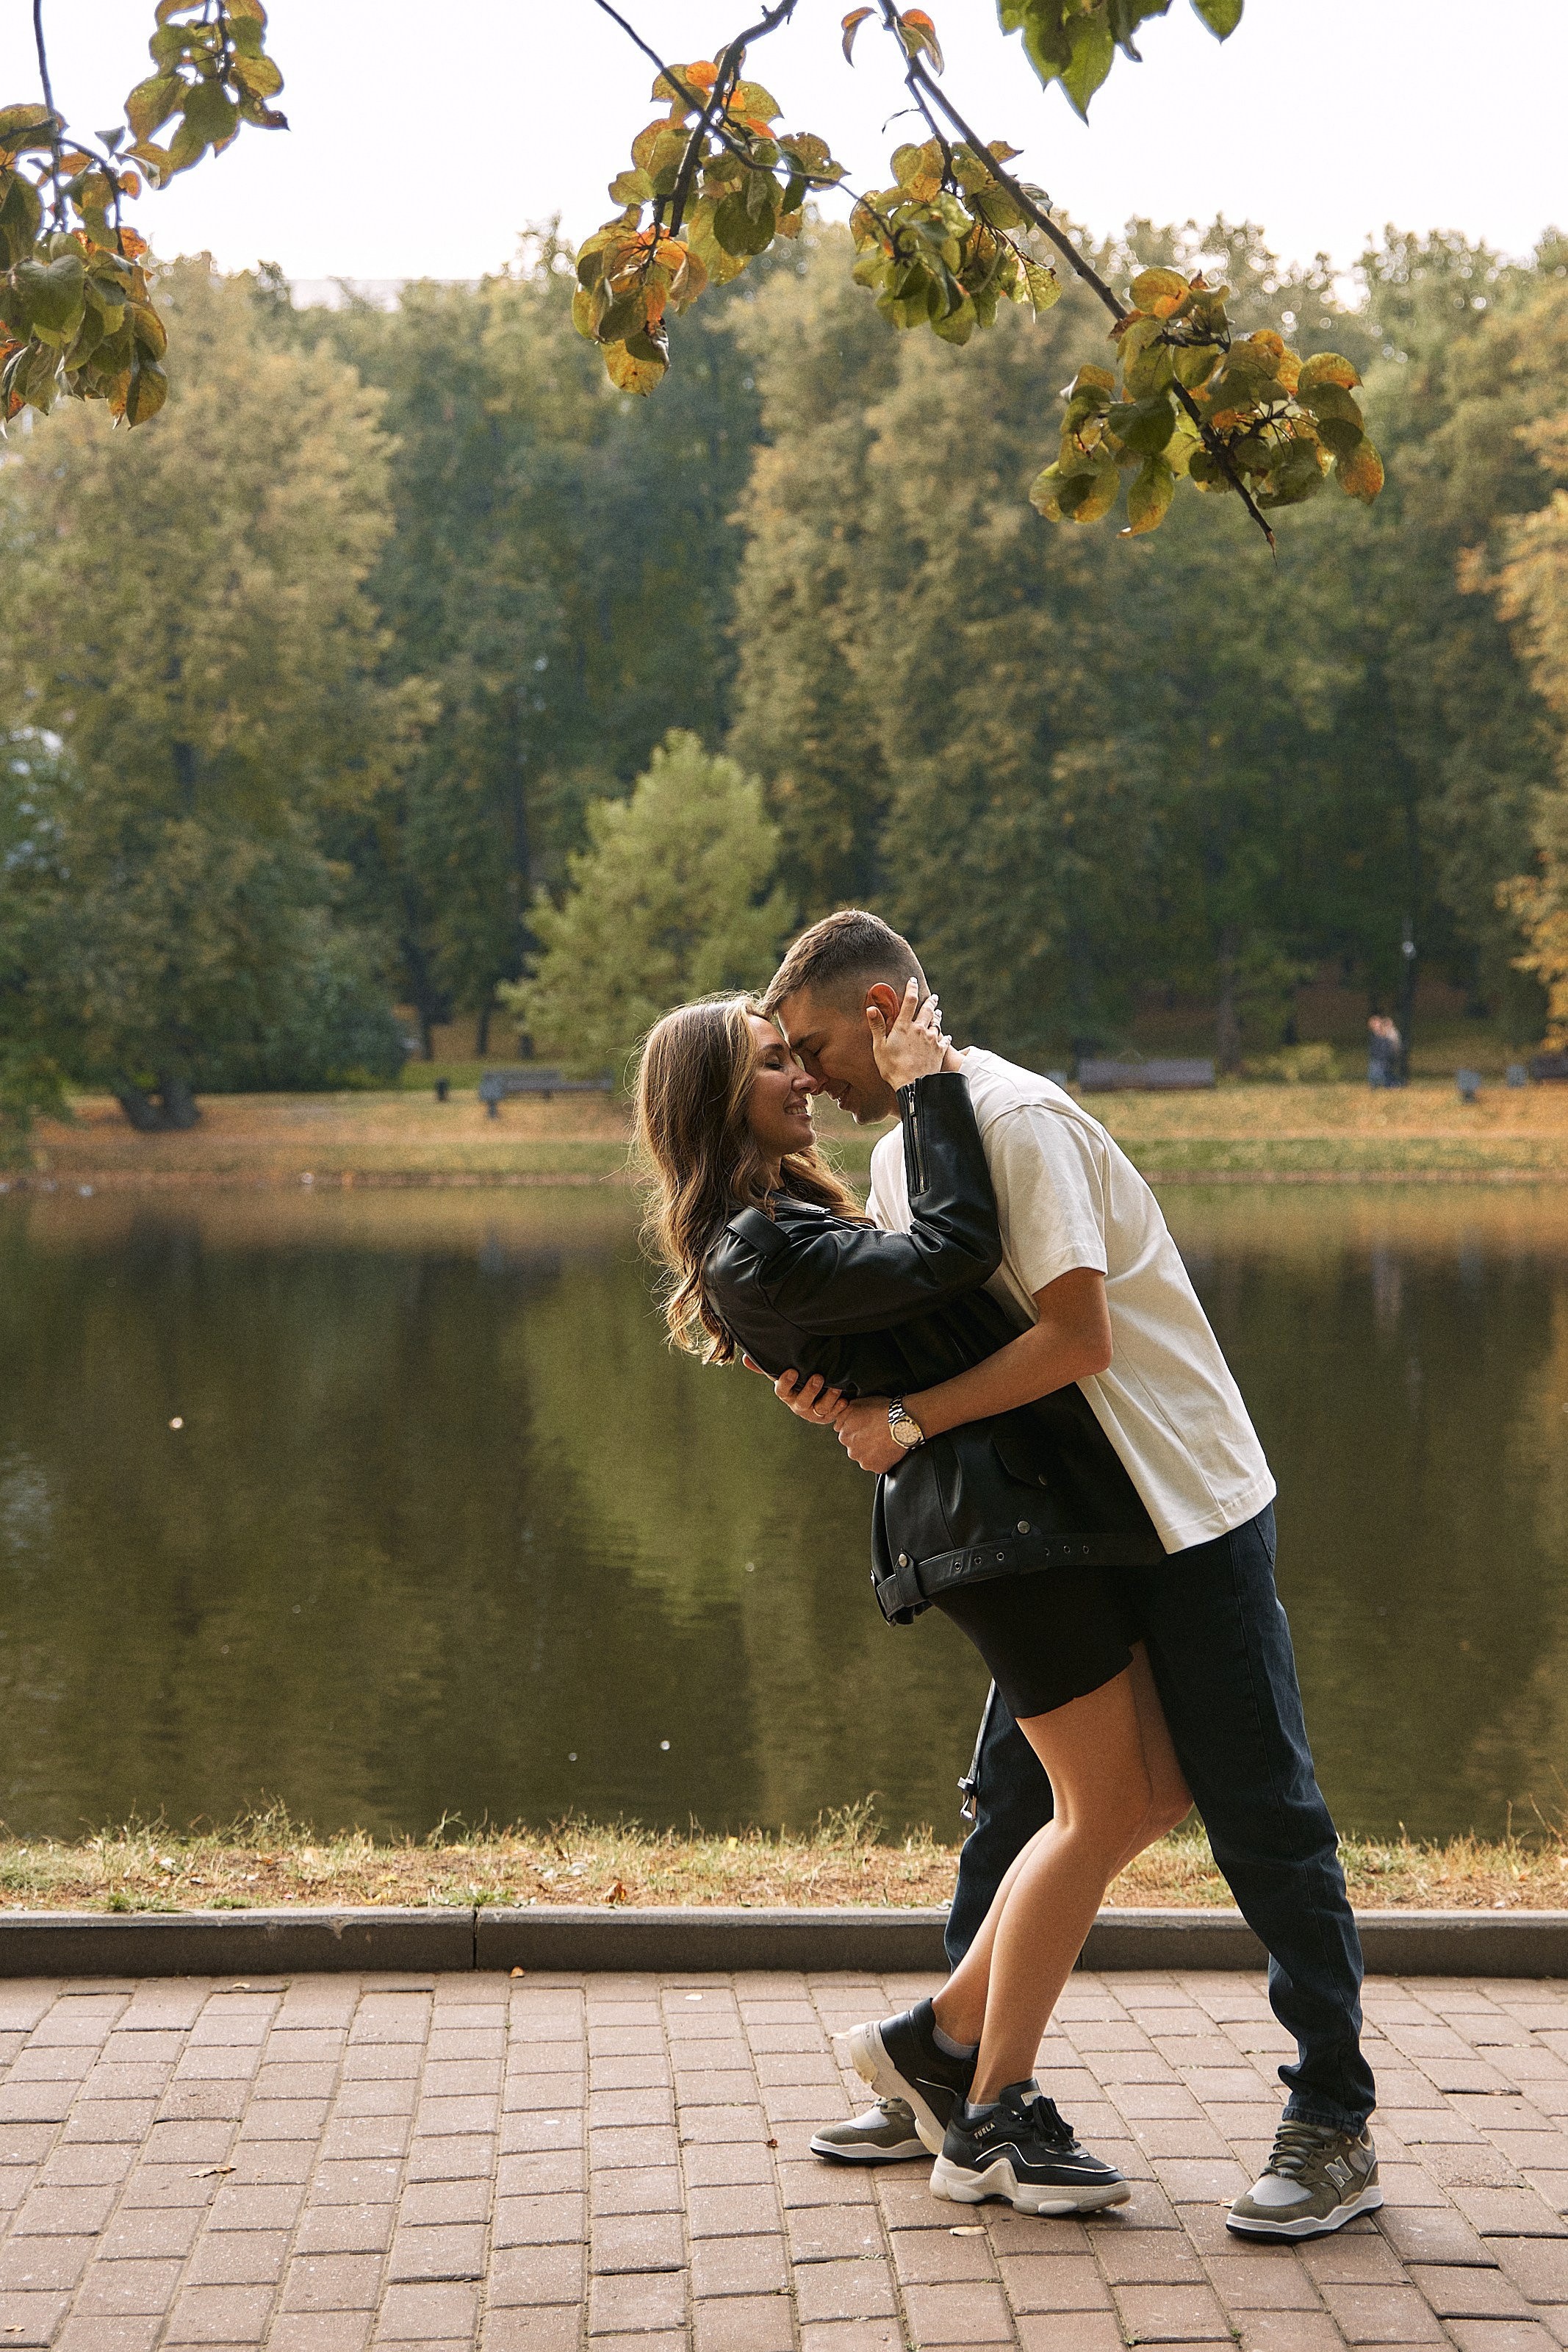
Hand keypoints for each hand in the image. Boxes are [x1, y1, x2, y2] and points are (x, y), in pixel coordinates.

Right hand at [745, 1360, 844, 1425]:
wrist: (818, 1396)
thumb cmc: (798, 1382)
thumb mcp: (784, 1373)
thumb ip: (767, 1367)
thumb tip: (745, 1359)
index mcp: (787, 1395)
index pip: (781, 1391)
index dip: (786, 1382)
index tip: (792, 1371)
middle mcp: (799, 1405)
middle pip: (802, 1402)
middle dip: (810, 1391)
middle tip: (818, 1377)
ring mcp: (814, 1412)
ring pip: (821, 1409)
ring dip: (829, 1399)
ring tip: (837, 1387)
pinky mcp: (829, 1416)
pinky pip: (835, 1414)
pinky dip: (840, 1408)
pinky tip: (845, 1400)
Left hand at [832, 1395, 903, 1473]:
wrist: (902, 1421)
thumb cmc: (882, 1410)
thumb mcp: (856, 1404)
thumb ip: (842, 1415)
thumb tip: (837, 1424)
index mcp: (844, 1436)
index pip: (848, 1436)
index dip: (859, 1431)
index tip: (869, 1427)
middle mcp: (851, 1451)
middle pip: (856, 1448)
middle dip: (865, 1443)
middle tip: (877, 1434)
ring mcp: (864, 1461)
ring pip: (866, 1458)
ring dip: (873, 1452)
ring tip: (885, 1441)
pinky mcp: (877, 1468)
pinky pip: (879, 1465)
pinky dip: (883, 1459)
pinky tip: (889, 1449)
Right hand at [868, 975, 948, 1090]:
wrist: (914, 1084)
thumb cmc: (893, 1067)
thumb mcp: (880, 1047)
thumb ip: (877, 1027)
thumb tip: (871, 1008)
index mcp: (904, 1027)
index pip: (909, 1001)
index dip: (911, 989)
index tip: (912, 981)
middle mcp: (920, 1029)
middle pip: (927, 1010)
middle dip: (930, 1001)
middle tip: (934, 997)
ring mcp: (932, 1040)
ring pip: (937, 1023)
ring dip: (938, 1016)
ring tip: (939, 1012)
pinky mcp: (939, 1051)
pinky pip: (945, 1041)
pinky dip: (946, 1037)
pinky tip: (947, 1036)